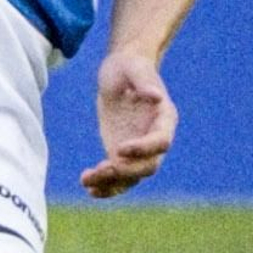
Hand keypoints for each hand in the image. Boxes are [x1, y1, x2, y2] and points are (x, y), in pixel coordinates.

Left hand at [80, 48, 177, 198]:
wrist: (119, 72)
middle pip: (148, 166)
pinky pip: (117, 176)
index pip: (161, 141)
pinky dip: (105, 185)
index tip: (119, 149)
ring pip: (131, 177)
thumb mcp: (134, 67)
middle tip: (102, 169)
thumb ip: (145, 81)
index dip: (143, 149)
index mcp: (165, 118)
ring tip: (87, 180)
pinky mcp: (121, 154)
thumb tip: (157, 97)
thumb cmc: (129, 65)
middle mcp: (154, 138)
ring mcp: (138, 149)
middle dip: (126, 171)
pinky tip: (88, 187)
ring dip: (111, 183)